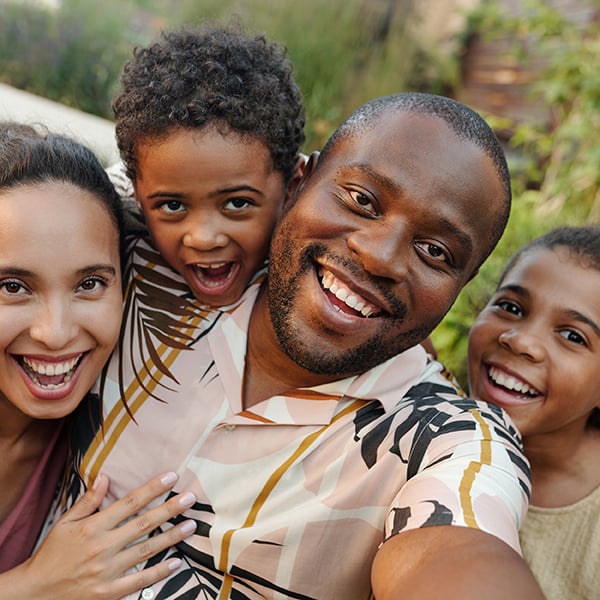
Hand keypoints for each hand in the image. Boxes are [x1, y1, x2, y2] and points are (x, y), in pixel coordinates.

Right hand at [0, 471, 194, 598]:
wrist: (35, 594)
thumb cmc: (52, 554)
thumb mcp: (65, 523)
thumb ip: (88, 501)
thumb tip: (105, 477)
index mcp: (93, 526)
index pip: (129, 502)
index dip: (152, 488)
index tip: (172, 476)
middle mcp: (103, 546)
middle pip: (143, 524)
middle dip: (170, 509)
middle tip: (191, 498)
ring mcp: (107, 571)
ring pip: (147, 550)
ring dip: (171, 537)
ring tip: (191, 525)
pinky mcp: (109, 592)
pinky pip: (140, 581)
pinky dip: (159, 573)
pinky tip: (176, 563)